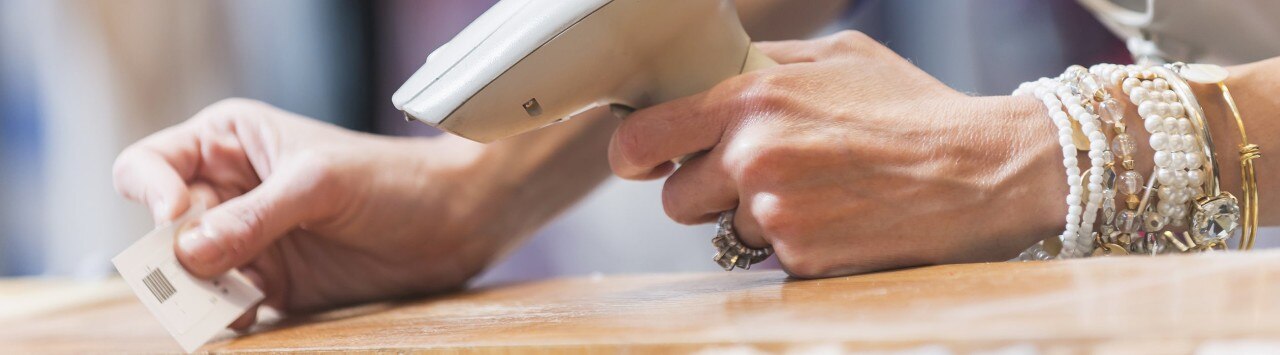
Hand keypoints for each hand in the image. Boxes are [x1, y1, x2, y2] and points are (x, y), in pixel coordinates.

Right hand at [114, 99, 498, 327]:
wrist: (454, 223)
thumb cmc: (392, 180)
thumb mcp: (320, 184)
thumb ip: (254, 217)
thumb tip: (187, 251)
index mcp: (228, 143)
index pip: (150, 167)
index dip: (151, 193)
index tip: (176, 218)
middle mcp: (228, 192)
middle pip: (163, 232)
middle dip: (174, 256)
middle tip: (201, 275)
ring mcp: (248, 242)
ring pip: (189, 277)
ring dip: (198, 293)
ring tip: (235, 300)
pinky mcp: (272, 286)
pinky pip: (227, 307)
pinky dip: (227, 315)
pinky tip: (248, 315)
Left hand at [608, 31, 1066, 277]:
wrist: (981, 170)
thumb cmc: (912, 107)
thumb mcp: (837, 56)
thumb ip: (764, 63)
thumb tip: (709, 72)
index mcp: (752, 99)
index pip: (642, 139)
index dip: (634, 155)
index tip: (643, 161)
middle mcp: (754, 157)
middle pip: (674, 198)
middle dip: (706, 190)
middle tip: (755, 176)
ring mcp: (777, 213)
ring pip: (724, 230)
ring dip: (756, 217)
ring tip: (819, 191)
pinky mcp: (802, 257)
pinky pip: (769, 255)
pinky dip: (794, 242)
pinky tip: (838, 216)